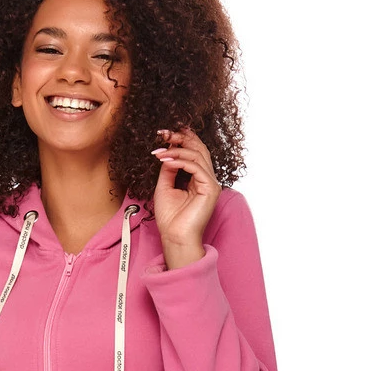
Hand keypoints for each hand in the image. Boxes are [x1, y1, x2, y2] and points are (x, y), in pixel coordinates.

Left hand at [151, 126, 221, 263]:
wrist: (175, 238)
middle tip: (163, 133)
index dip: (181, 139)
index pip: (194, 151)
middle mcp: (207, 178)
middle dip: (180, 137)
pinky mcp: (210, 189)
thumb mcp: (165, 186)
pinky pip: (196, 167)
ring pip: (197, 155)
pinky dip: (180, 161)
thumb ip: (168, 169)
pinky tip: (166, 161)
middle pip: (199, 148)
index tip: (164, 133)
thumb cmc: (171, 218)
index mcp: (198, 178)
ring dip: (176, 149)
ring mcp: (211, 183)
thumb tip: (167, 152)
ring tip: (159, 151)